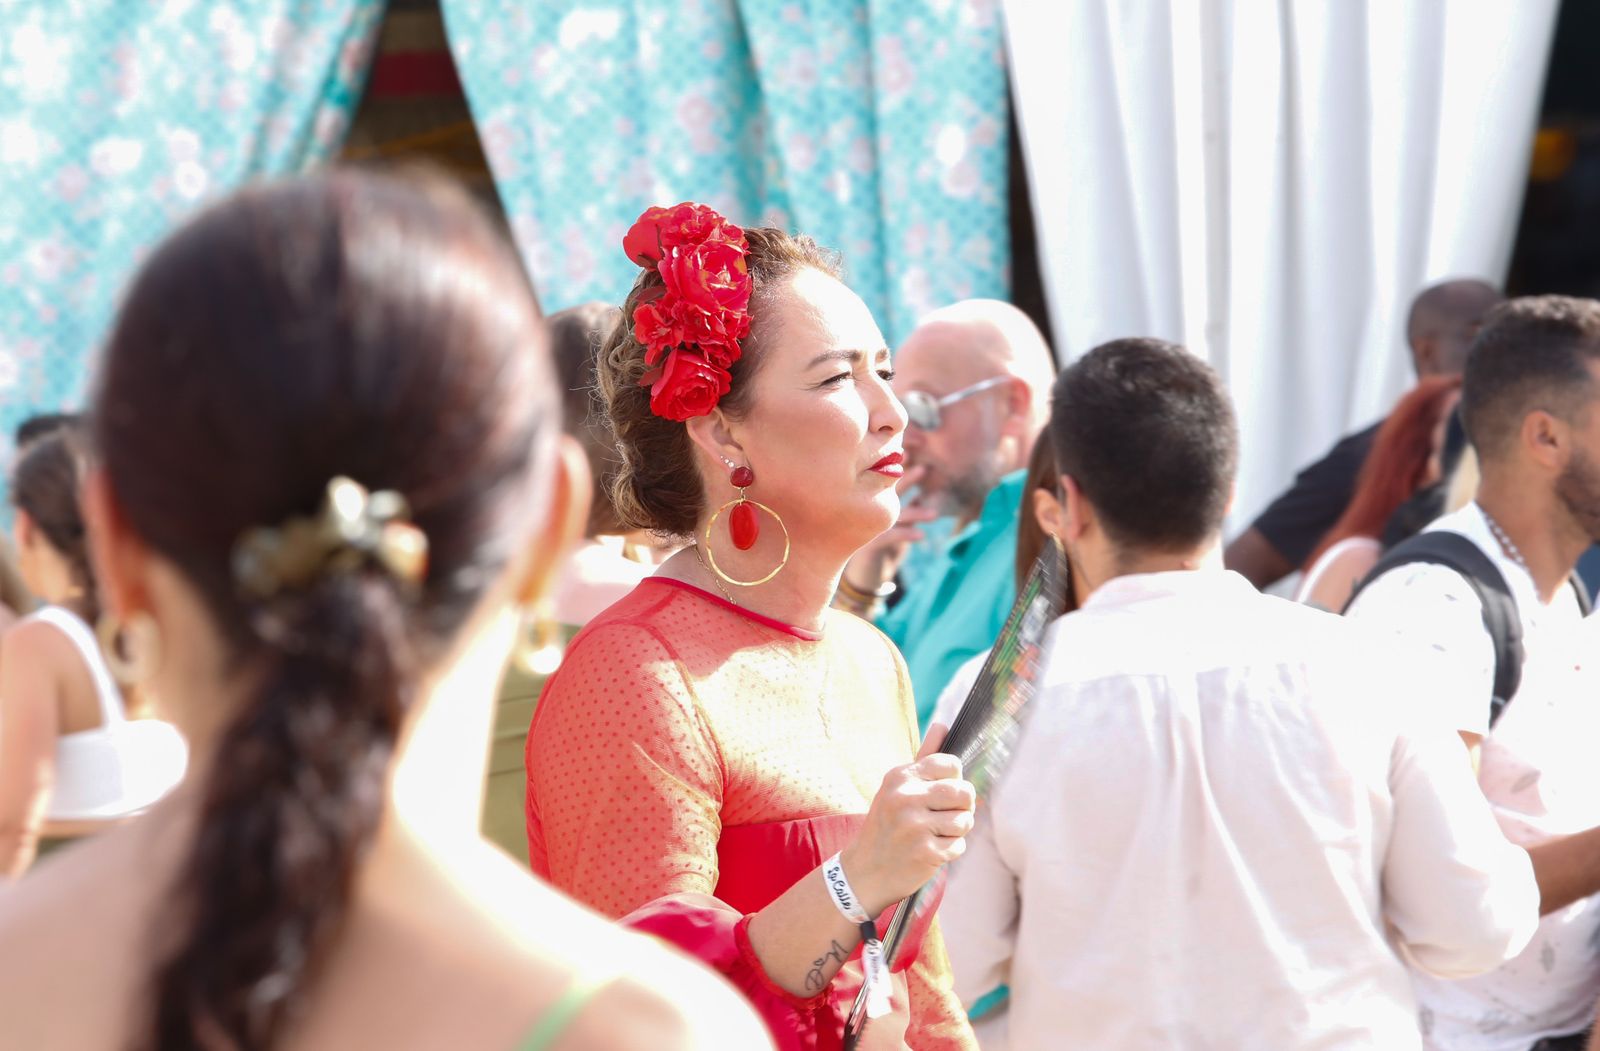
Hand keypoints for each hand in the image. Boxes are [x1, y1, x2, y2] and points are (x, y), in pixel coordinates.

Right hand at [839, 724, 975, 915]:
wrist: (865, 870)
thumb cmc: (887, 824)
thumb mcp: (897, 788)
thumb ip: (923, 757)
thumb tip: (943, 725)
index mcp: (900, 777)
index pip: (951, 764)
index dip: (955, 780)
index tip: (943, 793)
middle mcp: (906, 798)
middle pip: (964, 791)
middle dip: (964, 806)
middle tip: (948, 815)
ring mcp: (915, 826)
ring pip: (965, 820)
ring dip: (957, 830)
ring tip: (937, 833)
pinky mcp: (925, 852)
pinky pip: (959, 845)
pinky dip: (952, 850)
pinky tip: (933, 851)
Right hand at [843, 465, 938, 591]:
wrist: (864, 572)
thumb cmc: (883, 542)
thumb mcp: (894, 521)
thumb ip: (906, 503)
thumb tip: (923, 479)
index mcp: (871, 500)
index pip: (883, 478)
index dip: (896, 466)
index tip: (908, 452)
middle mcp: (866, 510)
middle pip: (887, 491)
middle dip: (906, 480)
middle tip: (923, 469)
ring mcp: (867, 526)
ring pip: (893, 515)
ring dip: (915, 513)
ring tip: (935, 515)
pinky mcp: (869, 545)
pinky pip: (890, 537)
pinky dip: (906, 535)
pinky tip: (921, 536)